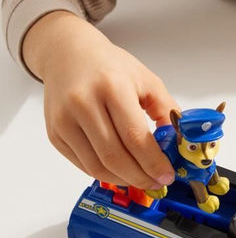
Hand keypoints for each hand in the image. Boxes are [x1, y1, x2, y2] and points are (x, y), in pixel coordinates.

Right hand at [23, 11, 177, 187]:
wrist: (67, 54)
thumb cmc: (110, 66)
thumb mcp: (147, 80)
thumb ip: (167, 110)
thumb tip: (178, 144)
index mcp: (112, 87)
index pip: (135, 137)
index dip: (153, 162)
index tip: (167, 175)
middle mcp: (83, 103)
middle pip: (115, 156)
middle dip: (141, 177)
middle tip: (157, 182)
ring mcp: (64, 121)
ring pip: (97, 167)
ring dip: (124, 180)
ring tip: (141, 179)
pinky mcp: (55, 134)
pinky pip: (83, 165)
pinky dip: (105, 174)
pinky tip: (121, 171)